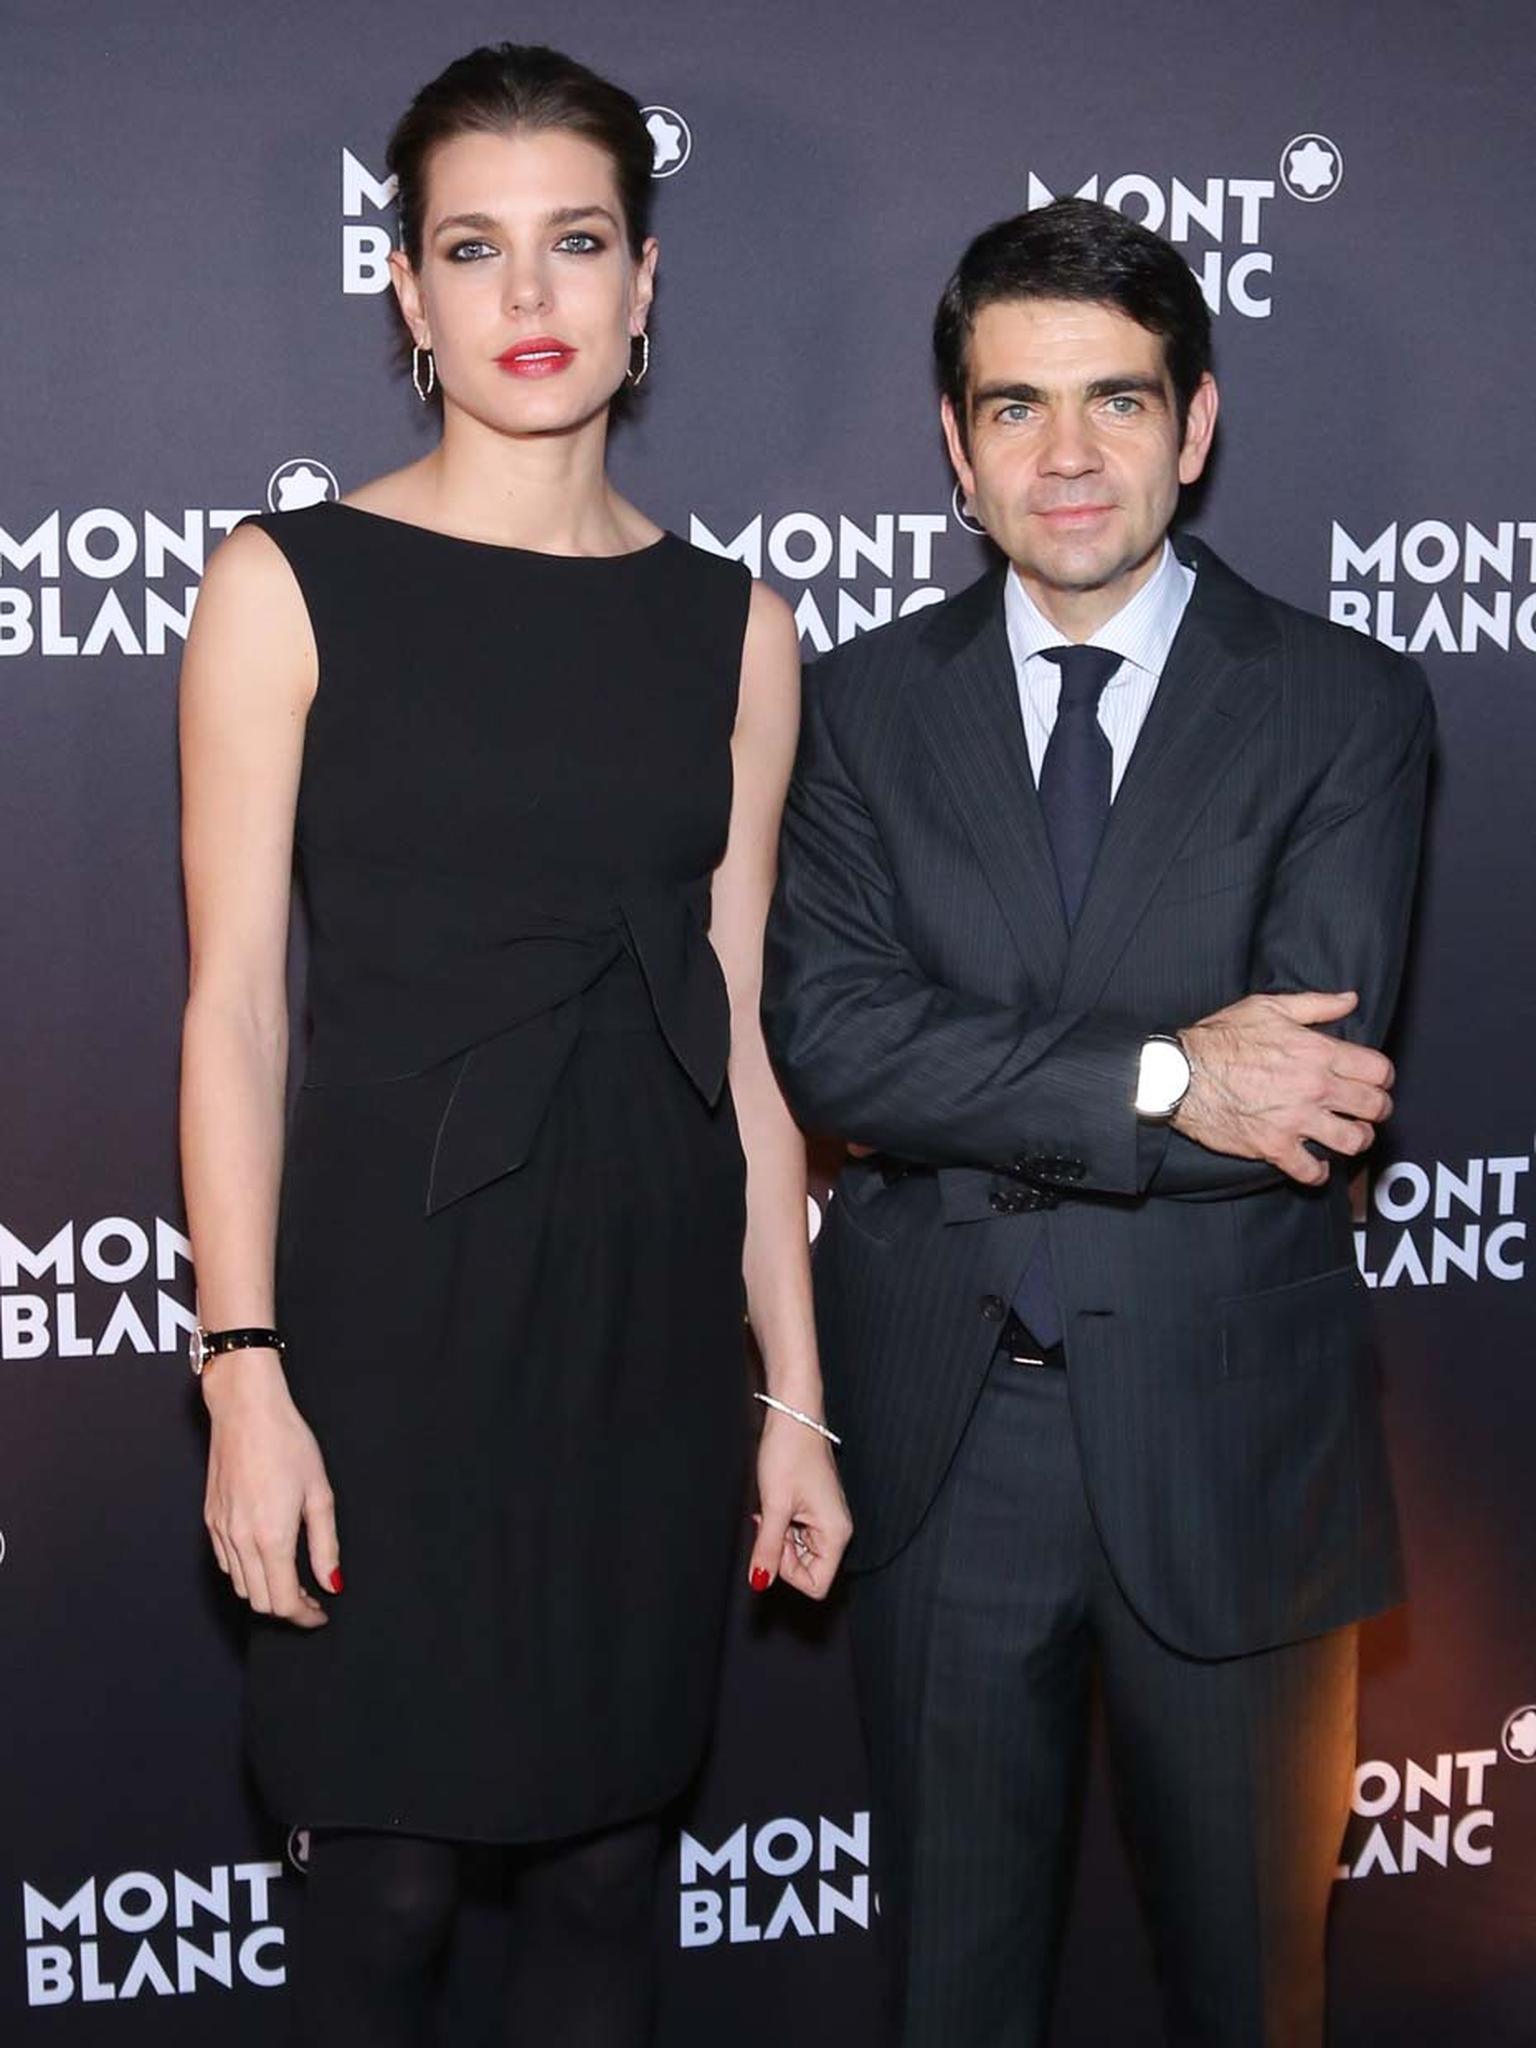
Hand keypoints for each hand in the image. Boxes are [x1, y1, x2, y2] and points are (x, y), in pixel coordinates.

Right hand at [202, 1350, 340, 1627]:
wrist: (245, 1409)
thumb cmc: (288, 1443)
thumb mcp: (319, 1493)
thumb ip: (326, 1545)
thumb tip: (332, 1583)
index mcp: (271, 1537)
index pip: (283, 1602)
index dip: (304, 1616)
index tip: (321, 1613)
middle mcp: (241, 1540)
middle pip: (259, 1602)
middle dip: (287, 1608)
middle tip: (312, 1597)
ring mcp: (221, 1531)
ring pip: (240, 1587)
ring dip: (266, 1592)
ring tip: (293, 1578)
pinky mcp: (210, 1520)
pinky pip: (226, 1563)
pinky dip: (246, 1573)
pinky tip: (267, 1556)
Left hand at [749, 1407, 852, 1600]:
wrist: (794, 1415)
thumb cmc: (789, 1452)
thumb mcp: (774, 1506)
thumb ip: (768, 1549)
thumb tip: (760, 1582)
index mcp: (836, 1534)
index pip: (816, 1585)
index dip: (788, 1572)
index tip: (775, 1540)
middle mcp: (837, 1530)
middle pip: (808, 1570)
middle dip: (782, 1552)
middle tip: (771, 1519)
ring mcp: (826, 1519)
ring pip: (799, 1553)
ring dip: (780, 1537)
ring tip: (773, 1506)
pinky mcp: (815, 1509)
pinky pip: (797, 1534)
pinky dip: (782, 1524)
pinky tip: (776, 1503)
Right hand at [1174, 990, 1393, 1186]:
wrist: (1180, 1074)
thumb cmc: (1220, 1038)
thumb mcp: (1268, 1007)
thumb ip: (1316, 1005)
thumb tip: (1350, 999)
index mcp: (1317, 1052)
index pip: (1377, 1070)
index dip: (1383, 1076)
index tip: (1375, 1081)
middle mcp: (1313, 1088)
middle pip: (1374, 1107)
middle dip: (1378, 1109)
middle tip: (1368, 1110)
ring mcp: (1295, 1120)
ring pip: (1352, 1141)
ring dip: (1355, 1140)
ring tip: (1347, 1136)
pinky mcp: (1274, 1146)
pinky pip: (1311, 1171)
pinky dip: (1318, 1172)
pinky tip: (1316, 1164)